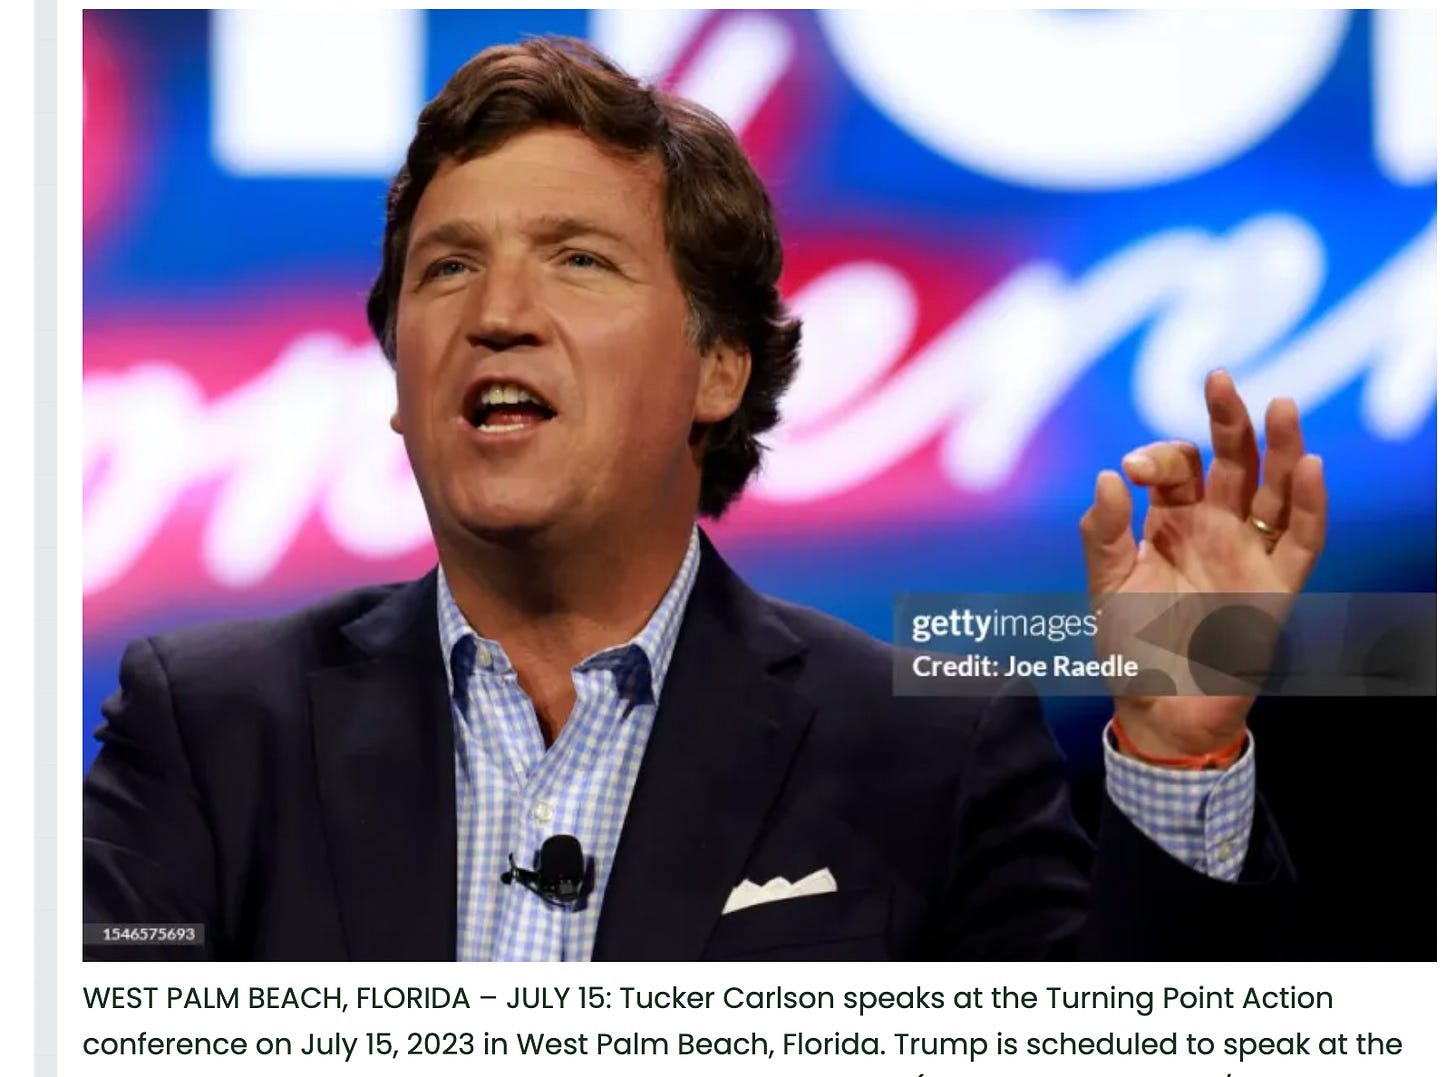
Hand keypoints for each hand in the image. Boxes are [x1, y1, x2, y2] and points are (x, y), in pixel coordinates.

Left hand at [1079, 370, 1327, 759]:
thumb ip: (1103, 533)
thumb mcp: (1105, 585)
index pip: (1176, 468)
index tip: (1132, 469)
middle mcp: (1214, 527)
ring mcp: (1249, 552)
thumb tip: (1108, 478)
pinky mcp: (1277, 585)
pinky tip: (1310, 467)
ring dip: (1280, 448)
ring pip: (1274, 488)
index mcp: (1170, 521)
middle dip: (1227, 421)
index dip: (1159, 458)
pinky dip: (1310, 504)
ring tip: (1280, 405)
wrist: (1158, 708)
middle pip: (1231, 461)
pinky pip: (1302, 539)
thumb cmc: (1129, 646)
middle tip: (1219, 379)